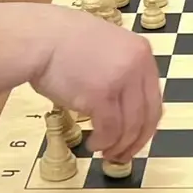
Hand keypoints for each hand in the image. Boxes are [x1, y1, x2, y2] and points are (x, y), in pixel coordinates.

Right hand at [27, 6, 162, 162]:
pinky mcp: (101, 95)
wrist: (39, 38)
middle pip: (147, 115)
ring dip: (118, 145)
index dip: (145, 124)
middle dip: (136, 141)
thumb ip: (120, 69)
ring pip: (130, 126)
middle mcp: (137, 64)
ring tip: (106, 153)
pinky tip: (94, 144)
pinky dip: (103, 142)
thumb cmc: (62, 41)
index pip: (154, 98)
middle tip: (124, 154)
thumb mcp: (105, 46)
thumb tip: (124, 102)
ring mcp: (121, 79)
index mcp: (141, 51)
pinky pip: (110, 129)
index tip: (136, 137)